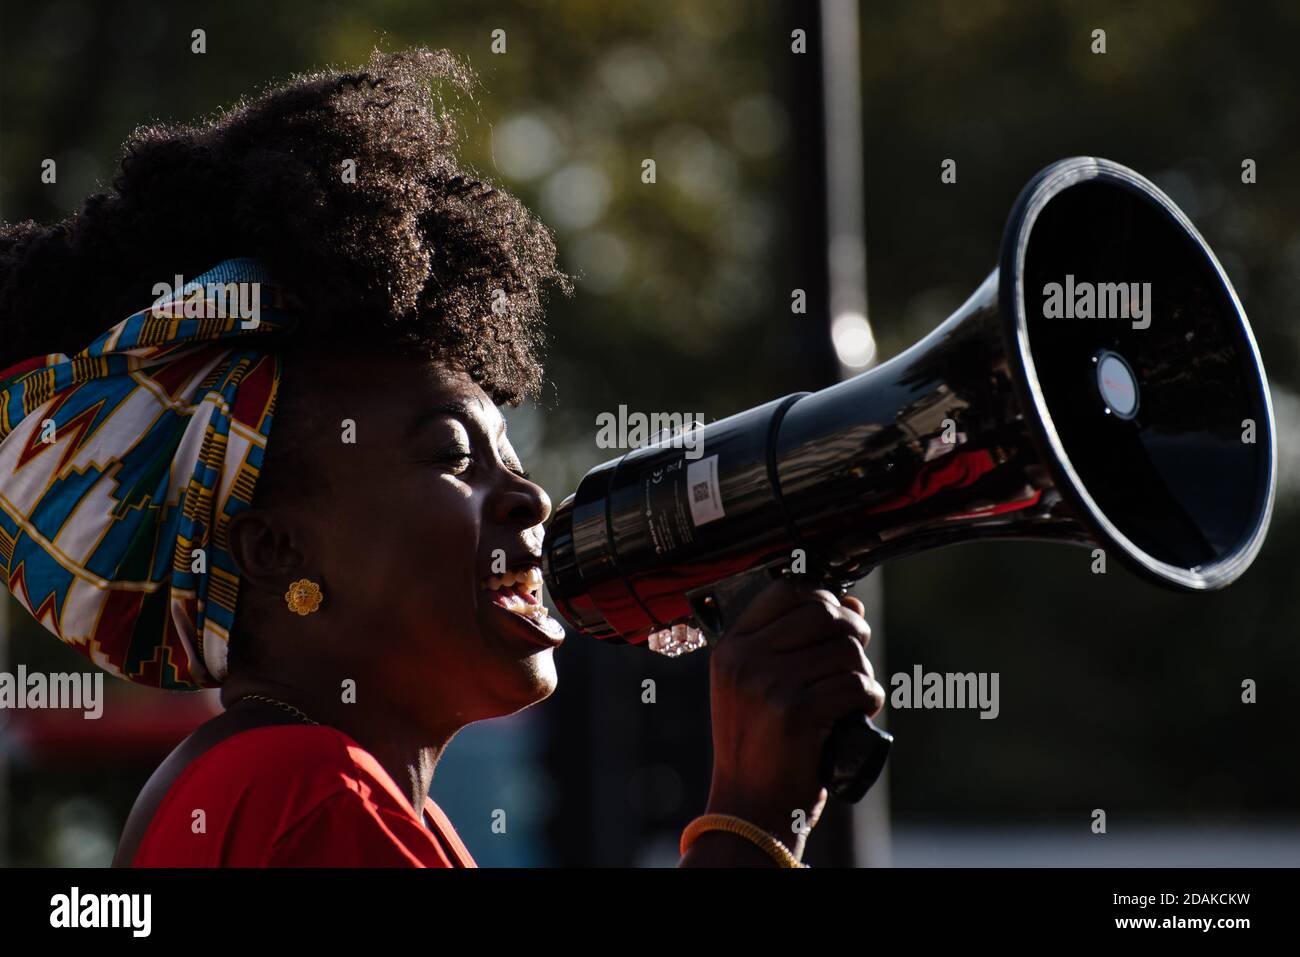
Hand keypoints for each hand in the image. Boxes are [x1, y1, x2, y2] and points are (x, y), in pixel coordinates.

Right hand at [702, 578, 883, 858]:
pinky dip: (869, 699)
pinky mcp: (796, 713)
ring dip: (862, 671)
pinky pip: (856, 685)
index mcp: (731, 648)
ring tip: (851, 695)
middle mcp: (745, 660)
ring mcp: (768, 684)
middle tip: (855, 657)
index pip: (786, 590)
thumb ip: (795, 643)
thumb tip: (851, 603)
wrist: (749, 807)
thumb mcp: (758, 686)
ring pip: (845, 650)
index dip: (823, 596)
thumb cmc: (760, 746)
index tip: (836, 619)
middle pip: (822, 612)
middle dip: (852, 630)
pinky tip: (857, 713)